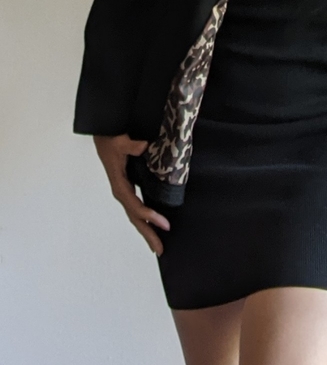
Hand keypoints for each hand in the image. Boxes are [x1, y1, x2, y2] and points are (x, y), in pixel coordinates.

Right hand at [93, 134, 169, 255]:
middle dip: (148, 233)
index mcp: (119, 183)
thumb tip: (143, 147)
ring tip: (158, 245)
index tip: (164, 224)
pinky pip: (136, 207)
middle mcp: (121, 190)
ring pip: (135, 215)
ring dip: (146, 230)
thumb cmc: (111, 138)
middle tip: (161, 249)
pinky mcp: (128, 187)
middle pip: (135, 217)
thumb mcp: (119, 141)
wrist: (103, 134)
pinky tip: (153, 225)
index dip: (149, 215)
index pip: (135, 205)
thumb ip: (131, 145)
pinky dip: (145, 219)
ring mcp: (124, 190)